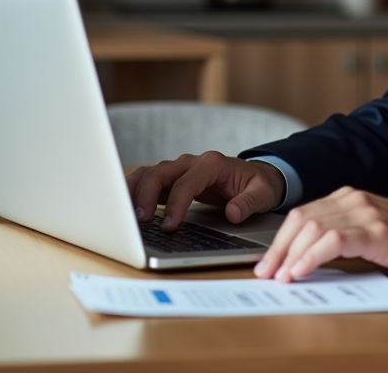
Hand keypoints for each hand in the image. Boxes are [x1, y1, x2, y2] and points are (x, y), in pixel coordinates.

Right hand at [126, 152, 285, 228]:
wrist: (256, 176)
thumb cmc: (258, 184)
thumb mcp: (263, 193)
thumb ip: (249, 202)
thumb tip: (233, 213)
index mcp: (212, 163)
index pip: (187, 182)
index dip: (176, 204)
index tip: (169, 226)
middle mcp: (192, 162)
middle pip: (160, 172)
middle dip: (146, 195)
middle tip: (140, 221)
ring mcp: (180, 169)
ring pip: (149, 173)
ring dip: (133, 191)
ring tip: (123, 214)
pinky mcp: (173, 178)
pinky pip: (148, 181)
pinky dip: (134, 192)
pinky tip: (125, 208)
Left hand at [253, 187, 387, 282]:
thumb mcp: (367, 231)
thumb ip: (339, 236)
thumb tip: (302, 259)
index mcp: (347, 198)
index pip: (302, 215)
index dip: (280, 240)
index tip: (267, 263)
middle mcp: (352, 200)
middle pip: (301, 220)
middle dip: (279, 249)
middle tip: (267, 273)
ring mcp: (364, 213)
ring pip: (313, 228)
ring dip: (292, 254)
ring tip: (283, 276)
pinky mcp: (376, 230)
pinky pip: (334, 240)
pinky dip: (312, 256)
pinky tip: (302, 270)